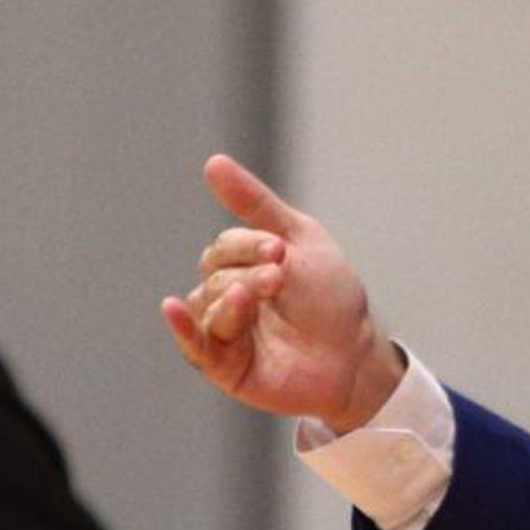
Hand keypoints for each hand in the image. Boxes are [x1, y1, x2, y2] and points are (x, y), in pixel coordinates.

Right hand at [160, 154, 403, 431]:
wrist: (356, 351)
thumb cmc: (330, 296)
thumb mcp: (299, 239)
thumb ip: (255, 204)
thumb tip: (213, 162)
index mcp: (242, 267)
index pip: (225, 247)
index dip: (249, 245)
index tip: (281, 250)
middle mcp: (225, 298)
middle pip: (214, 275)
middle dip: (248, 274)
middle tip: (279, 278)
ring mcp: (224, 333)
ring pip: (205, 306)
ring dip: (233, 300)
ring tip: (257, 298)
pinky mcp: (226, 367)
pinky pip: (194, 347)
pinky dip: (183, 329)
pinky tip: (173, 309)